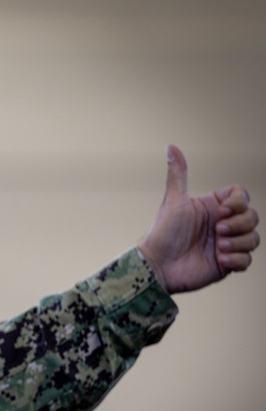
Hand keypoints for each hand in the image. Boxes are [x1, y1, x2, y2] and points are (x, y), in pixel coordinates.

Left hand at [139, 145, 259, 293]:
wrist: (157, 265)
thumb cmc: (162, 232)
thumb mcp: (174, 201)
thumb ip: (178, 174)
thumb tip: (171, 145)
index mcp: (213, 207)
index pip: (242, 196)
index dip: (238, 202)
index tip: (222, 210)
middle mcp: (222, 224)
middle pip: (253, 217)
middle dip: (239, 224)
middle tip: (217, 231)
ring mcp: (226, 244)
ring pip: (254, 238)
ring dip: (239, 242)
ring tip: (217, 247)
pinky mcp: (226, 264)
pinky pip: (247, 260)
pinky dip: (237, 259)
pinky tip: (220, 260)